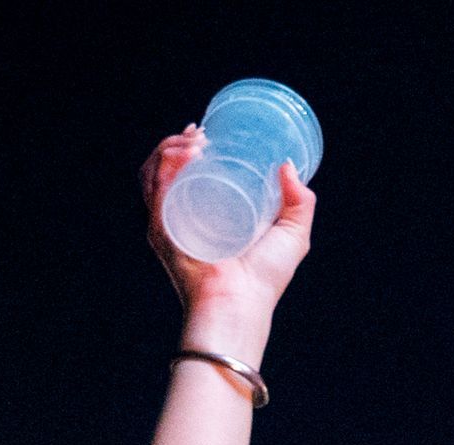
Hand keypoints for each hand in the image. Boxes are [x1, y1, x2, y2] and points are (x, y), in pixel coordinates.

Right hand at [140, 126, 315, 317]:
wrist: (243, 304)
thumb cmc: (264, 279)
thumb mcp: (292, 234)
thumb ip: (299, 202)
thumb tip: (288, 166)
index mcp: (205, 216)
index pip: (185, 174)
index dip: (189, 149)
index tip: (205, 132)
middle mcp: (181, 219)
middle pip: (163, 169)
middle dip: (176, 144)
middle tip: (200, 133)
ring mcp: (168, 224)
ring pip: (154, 174)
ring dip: (170, 148)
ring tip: (195, 140)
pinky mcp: (162, 232)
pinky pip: (157, 190)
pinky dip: (167, 166)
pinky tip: (185, 153)